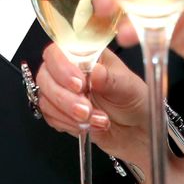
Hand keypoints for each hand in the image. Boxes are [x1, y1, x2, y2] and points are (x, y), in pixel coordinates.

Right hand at [35, 44, 150, 166]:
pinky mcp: (59, 111)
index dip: (61, 67)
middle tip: (86, 109)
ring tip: (95, 119)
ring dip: (69, 114)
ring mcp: (62, 92)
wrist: (137, 131)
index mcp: (85, 56)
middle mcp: (69, 71)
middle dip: (65, 98)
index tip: (79, 85)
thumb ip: (111, 79)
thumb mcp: (129, 87)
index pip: (57, 52)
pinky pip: (49, 116)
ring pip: (46, 99)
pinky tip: (88, 126)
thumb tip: (95, 71)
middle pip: (45, 77)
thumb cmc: (135, 102)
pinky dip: (68, 124)